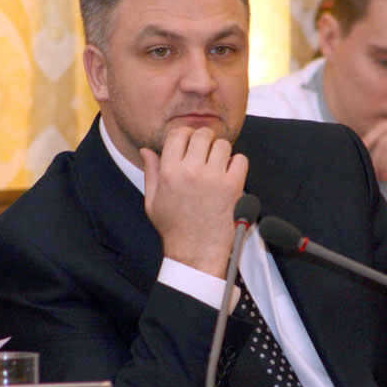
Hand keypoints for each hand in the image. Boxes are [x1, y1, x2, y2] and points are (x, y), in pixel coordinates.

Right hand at [140, 127, 247, 277]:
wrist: (196, 252)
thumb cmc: (175, 229)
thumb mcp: (153, 201)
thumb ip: (151, 172)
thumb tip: (146, 151)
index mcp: (169, 172)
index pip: (178, 134)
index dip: (186, 134)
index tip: (190, 143)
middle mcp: (190, 172)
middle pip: (202, 135)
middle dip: (205, 140)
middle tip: (206, 152)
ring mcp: (213, 178)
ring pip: (222, 145)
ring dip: (221, 152)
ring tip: (218, 165)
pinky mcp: (232, 187)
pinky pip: (240, 160)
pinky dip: (237, 164)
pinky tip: (229, 175)